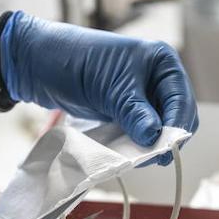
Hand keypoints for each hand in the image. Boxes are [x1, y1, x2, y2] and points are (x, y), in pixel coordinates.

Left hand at [0, 12, 198, 164]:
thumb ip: (134, 112)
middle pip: (175, 118)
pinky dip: (135, 143)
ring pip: (158, 129)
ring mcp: (141, 95)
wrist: (38, 63)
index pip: (181, 100)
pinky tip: (125, 152)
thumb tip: (155, 137)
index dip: (176, 127)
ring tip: (133, 156)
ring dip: (148, 144)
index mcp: (161, 61)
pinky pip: (140, 132)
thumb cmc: (73, 61)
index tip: (164, 150)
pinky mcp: (125, 110)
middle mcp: (156, 78)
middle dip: (163, 138)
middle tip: (148, 158)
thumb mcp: (108, 87)